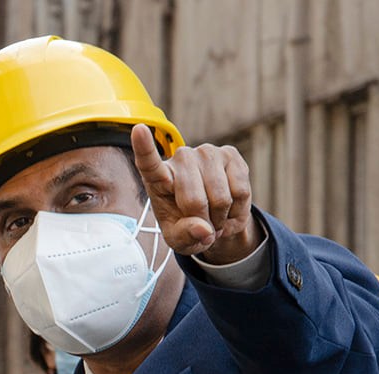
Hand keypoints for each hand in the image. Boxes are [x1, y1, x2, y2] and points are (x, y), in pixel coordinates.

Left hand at [130, 123, 260, 264]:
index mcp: (158, 178)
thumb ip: (185, 236)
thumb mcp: (178, 239)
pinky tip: (229, 208)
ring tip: (213, 217)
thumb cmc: (185, 225)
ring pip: (221, 198)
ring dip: (221, 217)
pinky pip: (240, 192)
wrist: (211, 217)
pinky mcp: (230, 154)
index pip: (149, 162)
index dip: (144, 147)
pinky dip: (238, 209)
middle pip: (195, 200)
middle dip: (203, 221)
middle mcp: (181, 158)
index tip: (138, 129)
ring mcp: (206, 153)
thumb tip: (203, 230)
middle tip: (201, 225)